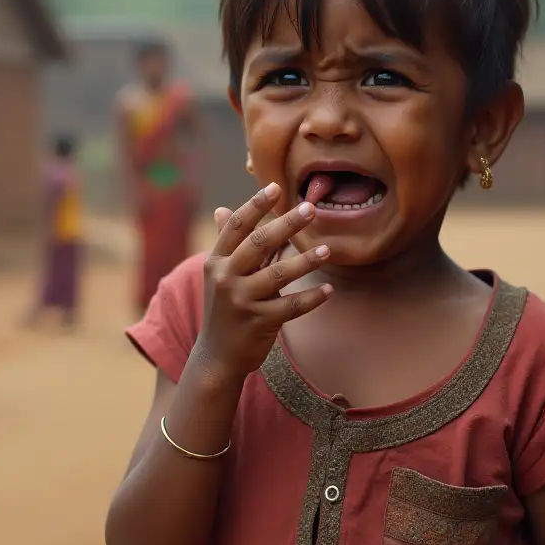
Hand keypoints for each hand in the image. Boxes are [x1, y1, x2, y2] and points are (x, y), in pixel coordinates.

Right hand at [193, 183, 330, 381]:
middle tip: (311, 209)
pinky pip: (291, 307)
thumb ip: (227, 244)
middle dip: (286, 224)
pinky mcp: (258, 323)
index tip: (276, 187)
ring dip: (306, 260)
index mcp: (216, 262)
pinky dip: (311, 298)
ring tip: (328, 249)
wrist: (216, 356)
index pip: (236, 227)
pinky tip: (329, 290)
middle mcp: (225, 278)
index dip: (255, 205)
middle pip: (259, 243)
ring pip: (278, 275)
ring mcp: (241, 301)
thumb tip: (222, 209)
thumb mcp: (218, 276)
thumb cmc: (224, 309)